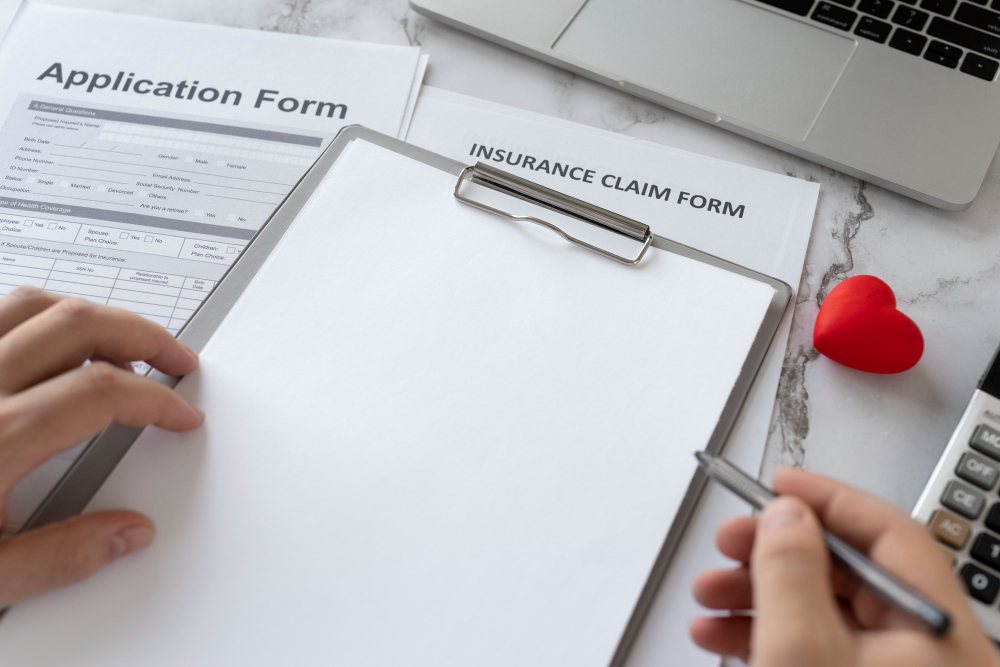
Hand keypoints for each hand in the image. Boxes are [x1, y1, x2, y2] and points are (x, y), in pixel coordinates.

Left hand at [0, 286, 201, 606]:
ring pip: (28, 302)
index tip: (178, 414)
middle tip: (173, 356)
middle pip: (77, 323)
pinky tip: (42, 339)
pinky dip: (28, 315)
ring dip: (88, 313)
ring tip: (119, 337)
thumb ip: (59, 556)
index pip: (103, 392)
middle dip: (141, 334)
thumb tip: (124, 535)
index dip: (157, 398)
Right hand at [690, 467, 999, 666]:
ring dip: (757, 592)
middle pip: (849, 569)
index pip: (889, 533)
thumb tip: (786, 513)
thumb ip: (791, 572)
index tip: (778, 484)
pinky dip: (765, 629)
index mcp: (936, 630)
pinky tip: (720, 629)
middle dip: (774, 551)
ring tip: (709, 592)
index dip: (828, 500)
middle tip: (730, 542)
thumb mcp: (801, 651)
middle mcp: (924, 648)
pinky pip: (812, 641)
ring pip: (822, 606)